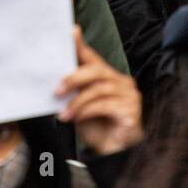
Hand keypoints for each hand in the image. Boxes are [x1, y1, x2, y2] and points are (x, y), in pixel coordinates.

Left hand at [55, 27, 142, 155]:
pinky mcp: (132, 109)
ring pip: (99, 88)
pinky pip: (105, 104)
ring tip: (64, 114)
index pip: (94, 57)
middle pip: (97, 70)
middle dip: (74, 78)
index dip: (81, 45)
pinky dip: (87, 110)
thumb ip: (75, 91)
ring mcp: (129, 95)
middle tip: (56, 90)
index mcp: (109, 77)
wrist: (112, 155)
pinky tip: (77, 118)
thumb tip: (56, 79)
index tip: (71, 32)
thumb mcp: (81, 106)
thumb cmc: (97, 128)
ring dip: (77, 102)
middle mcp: (122, 82)